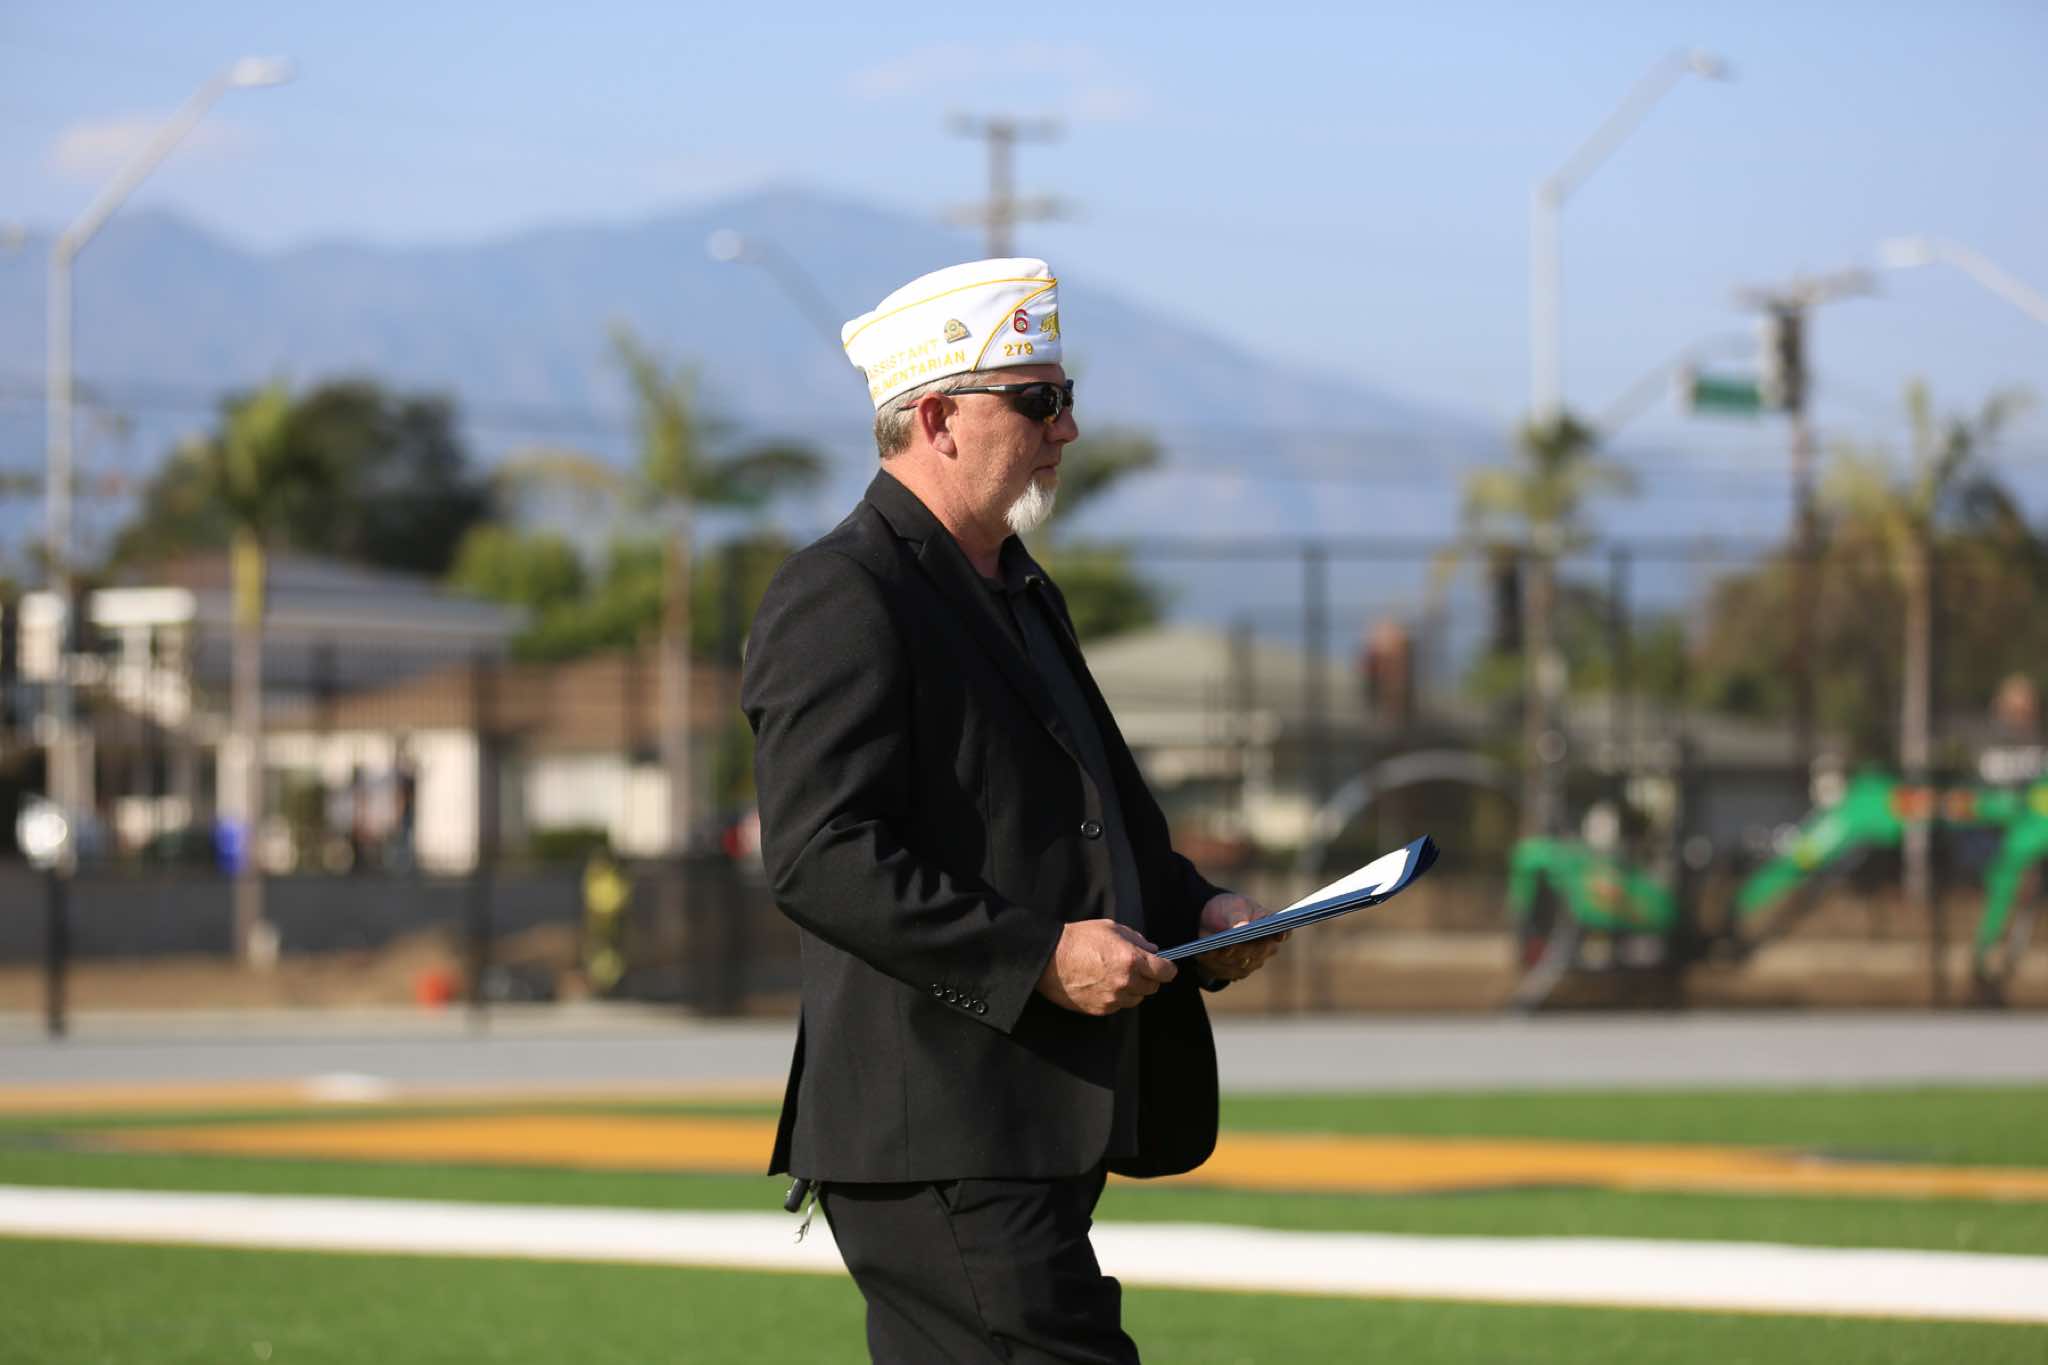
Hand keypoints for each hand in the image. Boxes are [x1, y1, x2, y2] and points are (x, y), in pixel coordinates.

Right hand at [1036, 919, 1176, 1015]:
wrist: (1049, 959)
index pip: (1166, 972)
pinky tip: (1103, 985)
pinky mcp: (1101, 1010)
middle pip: (1153, 987)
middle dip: (1149, 978)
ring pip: (1136, 999)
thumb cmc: (1078, 939)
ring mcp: (1113, 999)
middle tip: (1135, 968)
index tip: (1164, 966)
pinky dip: (1117, 998)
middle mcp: (1126, 982)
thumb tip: (1152, 949)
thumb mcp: (1110, 928)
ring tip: (1116, 976)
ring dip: (1133, 989)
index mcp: (1132, 959)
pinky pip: (1118, 1006)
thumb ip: (1136, 939)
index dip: (1167, 968)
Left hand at [1193, 892, 1284, 982]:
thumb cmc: (1229, 910)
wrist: (1211, 921)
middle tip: (1230, 944)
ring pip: (1241, 964)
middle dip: (1243, 949)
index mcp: (1272, 927)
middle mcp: (1267, 948)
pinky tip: (1205, 955)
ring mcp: (1252, 963)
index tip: (1279, 934)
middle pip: (1258, 952)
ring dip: (1225, 957)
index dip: (1283, 934)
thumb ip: (1238, 917)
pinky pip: (1225, 971)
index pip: (1284, 932)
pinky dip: (1214, 963)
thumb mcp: (1233, 907)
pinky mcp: (1236, 972)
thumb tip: (1242, 927)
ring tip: (1213, 949)